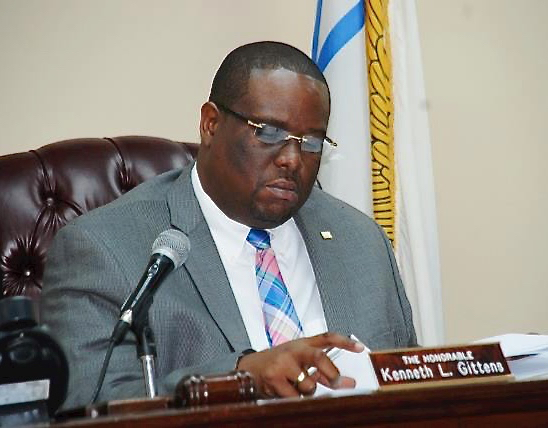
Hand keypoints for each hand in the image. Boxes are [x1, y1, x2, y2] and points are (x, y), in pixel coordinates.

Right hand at [236, 332, 364, 397]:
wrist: (251, 368)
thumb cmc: (279, 363)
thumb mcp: (300, 362)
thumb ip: (323, 371)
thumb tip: (348, 383)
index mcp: (303, 344)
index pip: (327, 337)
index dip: (345, 341)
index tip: (359, 348)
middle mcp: (294, 350)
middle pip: (320, 357)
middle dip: (332, 374)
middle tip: (337, 383)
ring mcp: (283, 363)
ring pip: (308, 384)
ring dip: (308, 392)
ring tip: (297, 387)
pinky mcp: (274, 377)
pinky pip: (294, 396)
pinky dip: (294, 399)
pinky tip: (286, 392)